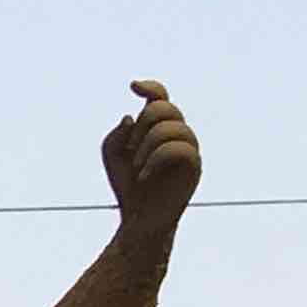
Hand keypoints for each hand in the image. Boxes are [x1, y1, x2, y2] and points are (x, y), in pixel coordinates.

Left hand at [101, 78, 198, 239]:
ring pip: (172, 127)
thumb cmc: (128, 186)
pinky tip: (144, 176)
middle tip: (130, 151)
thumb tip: (131, 118)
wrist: (138, 219)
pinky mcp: (194, 167)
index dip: (151, 87)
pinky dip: (156, 159)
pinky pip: (180, 149)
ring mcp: (189, 148)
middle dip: (141, 126)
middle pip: (164, 108)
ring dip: (147, 145)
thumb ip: (116, 135)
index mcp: (160, 128)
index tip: (133, 87)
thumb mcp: (112, 156)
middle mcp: (178, 133)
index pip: (161, 98)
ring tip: (136, 166)